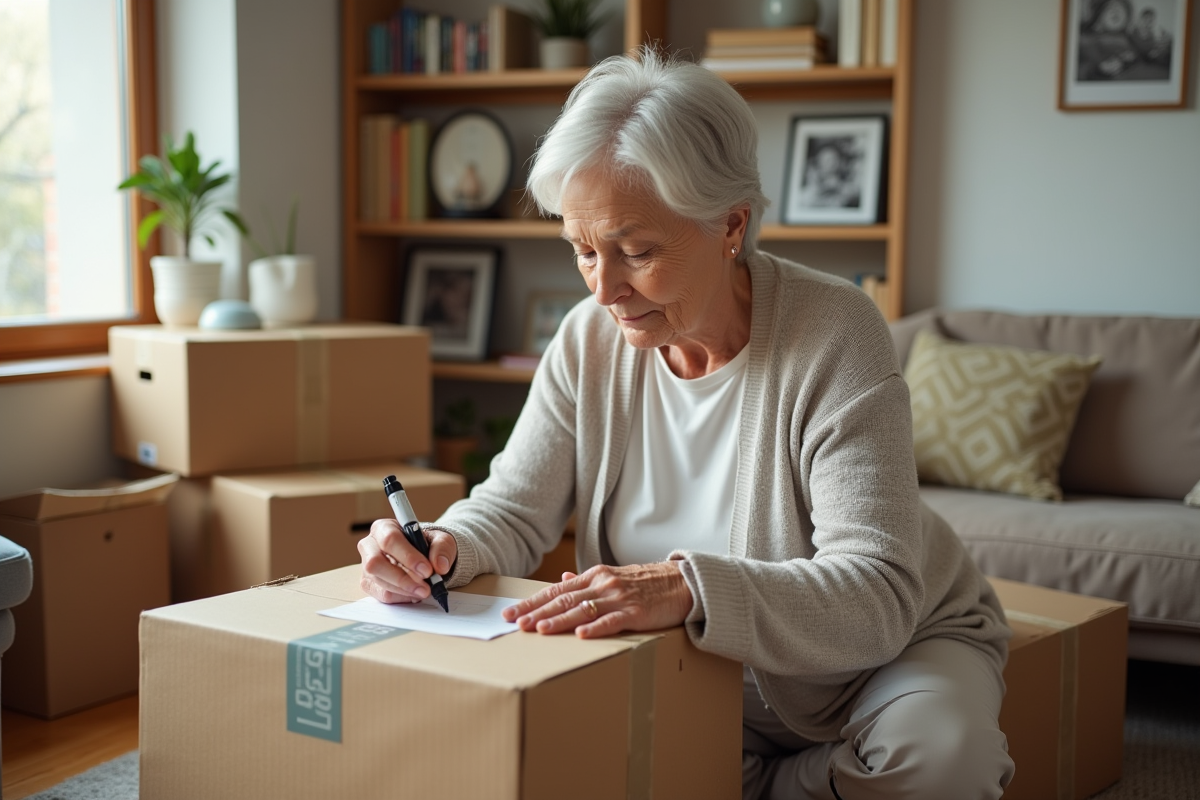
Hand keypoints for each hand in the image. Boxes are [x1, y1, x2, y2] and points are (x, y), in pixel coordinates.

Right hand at [358, 519, 456, 603]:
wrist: (423, 557)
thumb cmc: (427, 544)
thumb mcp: (441, 540)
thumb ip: (442, 548)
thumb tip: (440, 566)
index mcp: (384, 527)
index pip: (390, 540)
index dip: (408, 556)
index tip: (427, 570)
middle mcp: (370, 545)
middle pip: (375, 563)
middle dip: (402, 578)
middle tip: (425, 588)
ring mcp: (366, 566)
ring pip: (379, 581)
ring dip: (404, 590)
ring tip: (424, 591)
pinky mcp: (369, 583)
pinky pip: (382, 594)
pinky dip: (401, 597)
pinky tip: (414, 594)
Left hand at [502, 562, 693, 637]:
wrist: (682, 582)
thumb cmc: (646, 583)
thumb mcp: (613, 577)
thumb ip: (587, 581)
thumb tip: (563, 578)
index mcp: (594, 576)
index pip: (556, 590)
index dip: (532, 602)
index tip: (511, 612)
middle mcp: (603, 584)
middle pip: (564, 599)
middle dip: (537, 612)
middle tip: (515, 623)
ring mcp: (619, 598)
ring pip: (583, 609)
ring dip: (559, 620)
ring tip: (539, 629)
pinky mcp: (637, 612)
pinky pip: (613, 620)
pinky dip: (597, 627)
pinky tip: (581, 635)